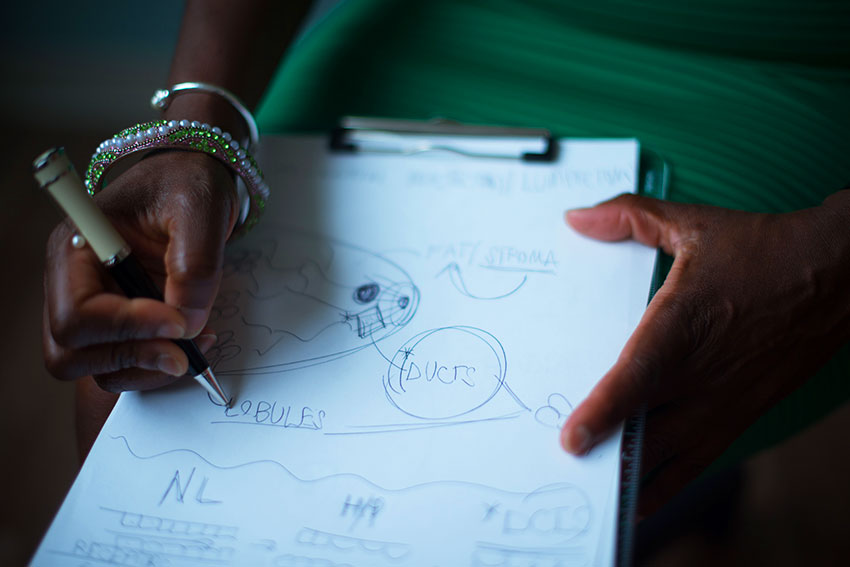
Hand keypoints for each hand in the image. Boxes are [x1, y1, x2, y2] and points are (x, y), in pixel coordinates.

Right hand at [43, 150, 237, 392]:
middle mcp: (72, 282)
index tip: (178, 322)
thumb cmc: (187, 182)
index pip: (76, 315)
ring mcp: (95, 305)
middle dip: (128, 360)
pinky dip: (155, 365)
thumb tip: (188, 324)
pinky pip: (124, 361)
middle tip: (182, 355)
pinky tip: (192, 343)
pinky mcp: (121, 320)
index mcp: (75, 247)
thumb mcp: (200, 210)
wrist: (193, 177)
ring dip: (145, 369)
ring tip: (194, 347)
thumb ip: (195, 266)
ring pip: (96, 367)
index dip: (127, 329)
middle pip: (70, 353)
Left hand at [559, 192, 849, 515]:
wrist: (840, 273)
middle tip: (565, 472)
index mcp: (682, 327)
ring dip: (634, 477)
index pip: (636, 379)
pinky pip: (700, 460)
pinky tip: (641, 498)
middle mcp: (702, 374)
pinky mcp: (743, 413)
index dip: (604, 413)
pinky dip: (669, 483)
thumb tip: (575, 218)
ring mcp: (726, 401)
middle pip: (648, 433)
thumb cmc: (762, 249)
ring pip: (673, 456)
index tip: (572, 440)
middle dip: (608, 457)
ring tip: (594, 492)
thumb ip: (627, 217)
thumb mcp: (691, 223)